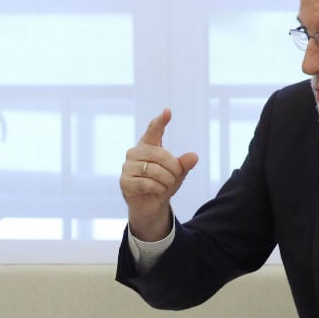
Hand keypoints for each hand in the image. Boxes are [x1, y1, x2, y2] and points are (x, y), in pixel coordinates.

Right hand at [120, 108, 198, 241]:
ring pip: (155, 171)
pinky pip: (148, 183)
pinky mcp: (124, 182)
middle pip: (161, 155)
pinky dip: (158, 189)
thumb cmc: (163, 184)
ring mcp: (127, 167)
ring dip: (167, 181)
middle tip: (175, 177)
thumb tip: (194, 157)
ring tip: (165, 185)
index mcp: (147, 145)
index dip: (160, 121)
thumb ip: (184, 164)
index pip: (153, 130)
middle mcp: (135, 152)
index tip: (168, 112)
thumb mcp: (177, 173)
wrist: (150, 205)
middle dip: (174, 169)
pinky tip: (157, 191)